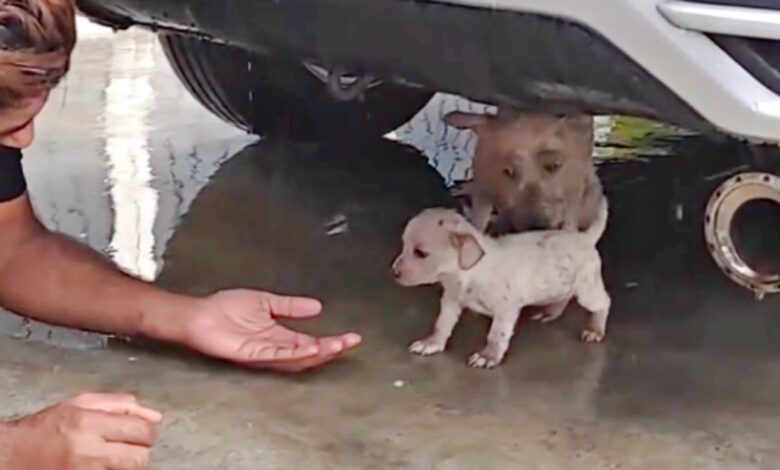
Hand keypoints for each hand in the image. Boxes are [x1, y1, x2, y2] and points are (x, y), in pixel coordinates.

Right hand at [4, 392, 161, 469]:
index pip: (141, 429)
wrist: (14, 455)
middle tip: (129, 444)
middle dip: (141, 448)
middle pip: (141, 455)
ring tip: (116, 454)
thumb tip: (155, 415)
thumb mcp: (80, 404)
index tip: (141, 430)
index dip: (147, 430)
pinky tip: (105, 464)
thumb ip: (120, 404)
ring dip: (131, 462)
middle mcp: (88, 450)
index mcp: (88, 423)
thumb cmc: (47, 428)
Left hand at [183, 289, 360, 371]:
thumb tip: (317, 307)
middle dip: (331, 349)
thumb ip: (290, 306)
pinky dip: (295, 353)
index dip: (331, 341)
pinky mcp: (251, 354)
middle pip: (308, 354)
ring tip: (336, 346)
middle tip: (350, 343)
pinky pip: (276, 355)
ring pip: (296, 358)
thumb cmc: (225, 309)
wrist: (198, 314)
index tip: (351, 337)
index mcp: (279, 336)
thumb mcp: (266, 302)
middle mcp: (274, 347)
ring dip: (318, 353)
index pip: (311, 342)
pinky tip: (310, 348)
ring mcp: (264, 353)